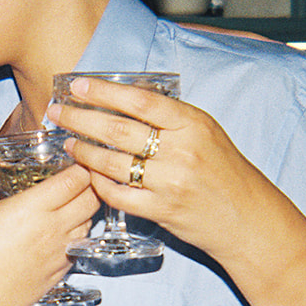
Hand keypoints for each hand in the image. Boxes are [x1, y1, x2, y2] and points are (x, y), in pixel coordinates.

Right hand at [0, 149, 95, 305]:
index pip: (76, 179)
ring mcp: (60, 252)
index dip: (80, 165)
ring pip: (91, 222)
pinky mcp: (61, 271)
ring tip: (69, 202)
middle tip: (75, 178)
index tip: (72, 160)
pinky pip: (81, 245)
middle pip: (92, 198)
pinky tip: (60, 230)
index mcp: (32, 208)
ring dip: (86, 209)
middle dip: (89, 184)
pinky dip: (78, 233)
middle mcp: (53, 228)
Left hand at [47, 75, 244, 259]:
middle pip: (118, 129)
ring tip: (69, 141)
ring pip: (113, 163)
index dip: (104, 92)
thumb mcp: (207, 133)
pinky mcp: (162, 210)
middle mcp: (181, 151)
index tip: (78, 87)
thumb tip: (128, 99)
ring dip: (84, 151)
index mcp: (193, 124)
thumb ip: (172, 117)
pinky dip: (99, 183)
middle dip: (81, 119)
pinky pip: (119, 195)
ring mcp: (170, 182)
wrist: (247, 218)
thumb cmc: (226, 173)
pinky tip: (88, 174)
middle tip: (58, 112)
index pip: (140, 101)